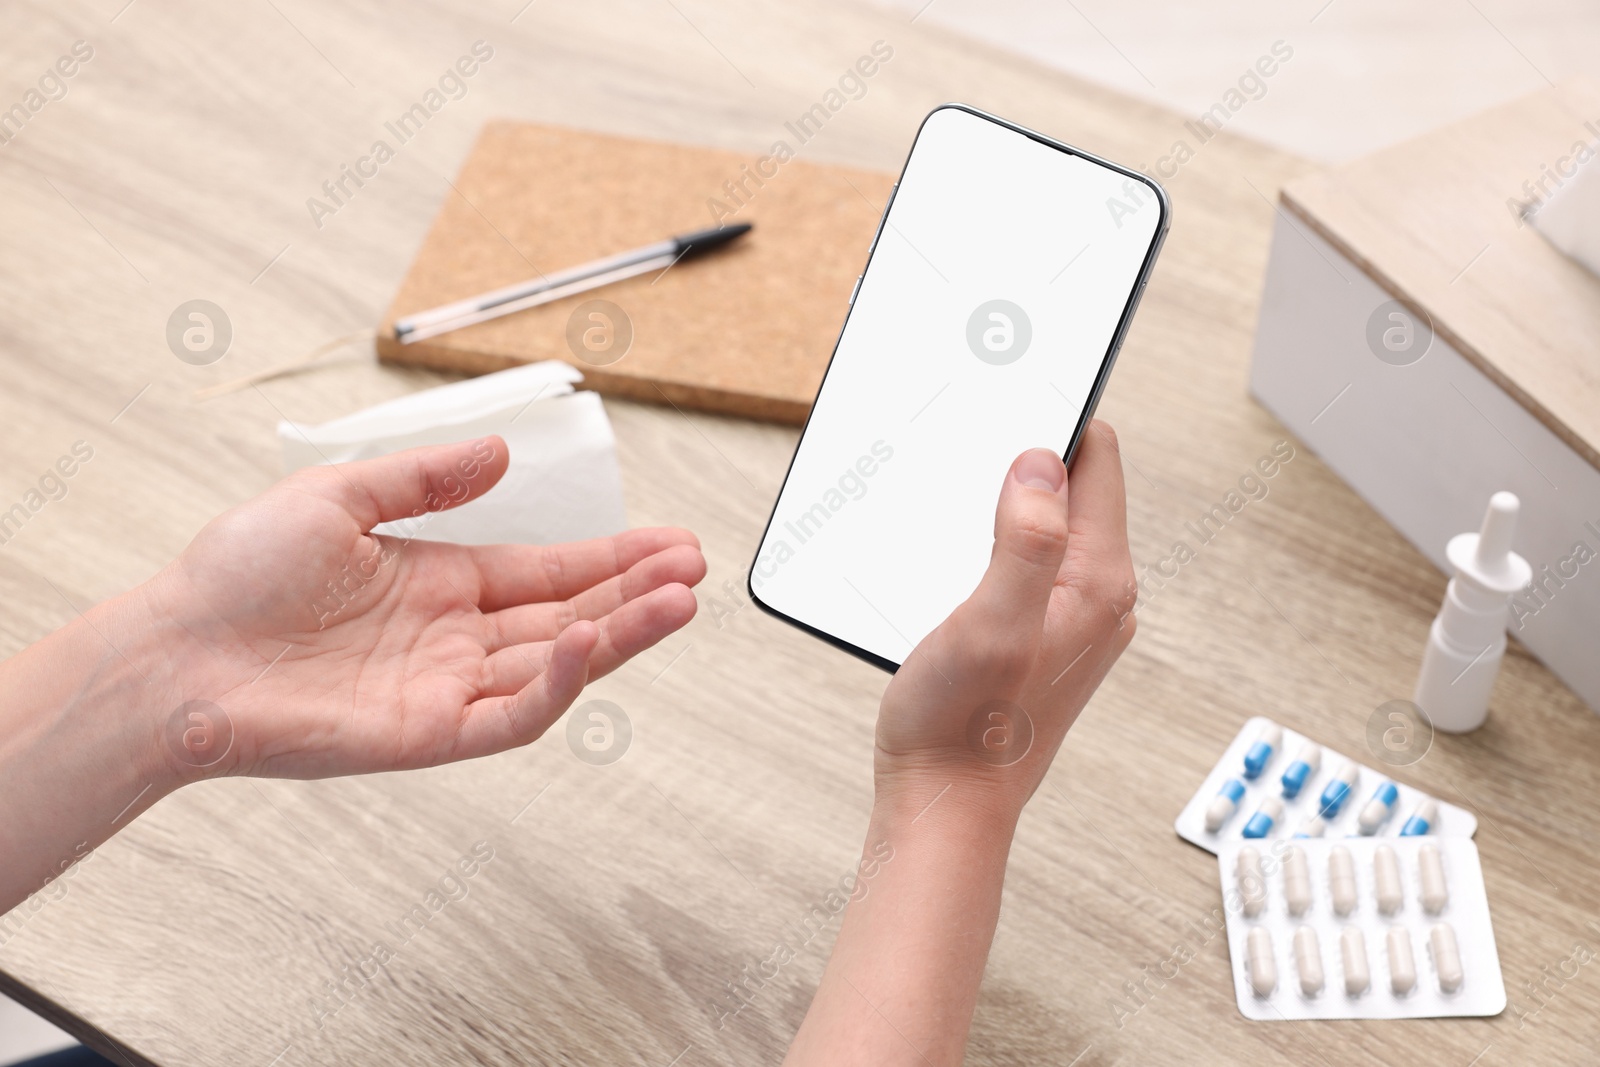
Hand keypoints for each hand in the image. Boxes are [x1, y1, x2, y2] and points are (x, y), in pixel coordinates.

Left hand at [129, 435, 703, 780]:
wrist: (174, 652)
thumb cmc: (236, 575)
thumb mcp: (337, 495)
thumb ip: (424, 478)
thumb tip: (499, 454)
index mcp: (440, 583)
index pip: (549, 573)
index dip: (611, 557)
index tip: (669, 540)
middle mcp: (454, 638)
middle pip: (570, 617)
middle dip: (636, 592)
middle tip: (694, 568)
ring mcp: (446, 688)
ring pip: (557, 665)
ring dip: (620, 634)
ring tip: (677, 601)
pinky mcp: (427, 734)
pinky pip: (509, 714)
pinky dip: (555, 686)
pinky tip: (590, 645)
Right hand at [873, 422, 1135, 823]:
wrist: (945, 805)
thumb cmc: (962, 729)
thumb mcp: (991, 624)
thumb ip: (1026, 540)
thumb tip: (1042, 461)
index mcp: (1098, 582)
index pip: (1096, 459)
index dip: (1050, 423)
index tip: (1001, 404)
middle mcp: (1097, 595)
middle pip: (1071, 485)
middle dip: (1020, 459)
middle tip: (964, 446)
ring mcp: (1069, 616)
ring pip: (1043, 522)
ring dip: (1001, 502)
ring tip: (952, 499)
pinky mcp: (1036, 633)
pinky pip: (1023, 559)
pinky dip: (988, 542)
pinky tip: (948, 555)